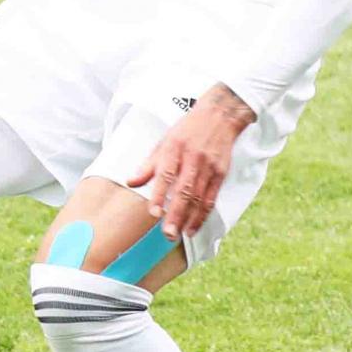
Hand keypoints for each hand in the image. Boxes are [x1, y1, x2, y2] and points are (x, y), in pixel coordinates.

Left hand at [129, 83, 255, 240]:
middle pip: (184, 190)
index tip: (153, 212)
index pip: (165, 175)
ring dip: (189, 219)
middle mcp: (192, 159)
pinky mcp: (221, 174)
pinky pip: (212, 198)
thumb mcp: (163, 142)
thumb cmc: (186, 130)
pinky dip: (203, 214)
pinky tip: (194, 226)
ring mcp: (208, 168)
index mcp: (173, 149)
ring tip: (179, 234)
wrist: (218, 117)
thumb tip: (130, 182)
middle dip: (175, 214)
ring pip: (199, 198)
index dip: (160, 194)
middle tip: (167, 233)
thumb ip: (148, 165)